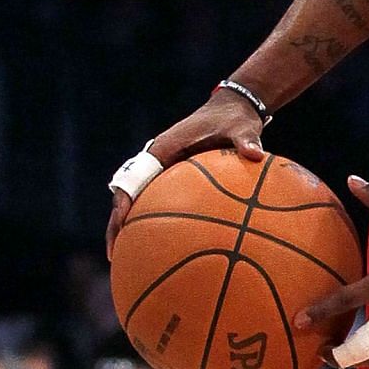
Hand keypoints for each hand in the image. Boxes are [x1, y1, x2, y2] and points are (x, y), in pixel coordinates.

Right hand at [107, 90, 265, 255]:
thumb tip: (255, 154)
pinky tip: (166, 249)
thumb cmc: (235, 119)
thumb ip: (246, 141)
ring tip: (128, 259)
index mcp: (163, 149)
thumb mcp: (242, 128)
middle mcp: (157, 161)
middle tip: (113, 254)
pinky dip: (155, 222)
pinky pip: (159, 202)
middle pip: (127, 196)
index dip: (124, 203)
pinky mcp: (173, 178)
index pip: (134, 179)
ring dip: (130, 228)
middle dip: (117, 225)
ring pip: (138, 202)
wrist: (234, 109)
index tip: (121, 225)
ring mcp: (163, 170)